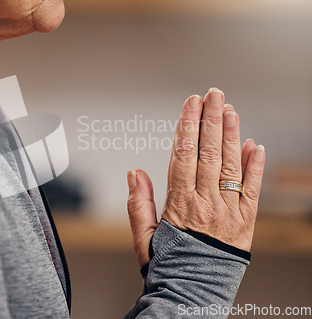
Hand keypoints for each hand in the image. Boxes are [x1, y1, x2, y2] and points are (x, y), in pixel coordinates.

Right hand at [127, 88, 265, 267]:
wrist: (192, 295)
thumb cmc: (167, 265)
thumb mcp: (142, 236)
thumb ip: (138, 202)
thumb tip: (135, 172)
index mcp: (180, 204)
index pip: (184, 154)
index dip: (188, 125)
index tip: (191, 104)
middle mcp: (207, 203)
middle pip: (208, 153)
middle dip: (211, 120)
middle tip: (214, 95)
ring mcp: (229, 212)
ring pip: (230, 165)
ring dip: (231, 135)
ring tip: (231, 110)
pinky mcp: (246, 223)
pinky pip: (253, 190)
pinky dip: (255, 167)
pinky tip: (254, 146)